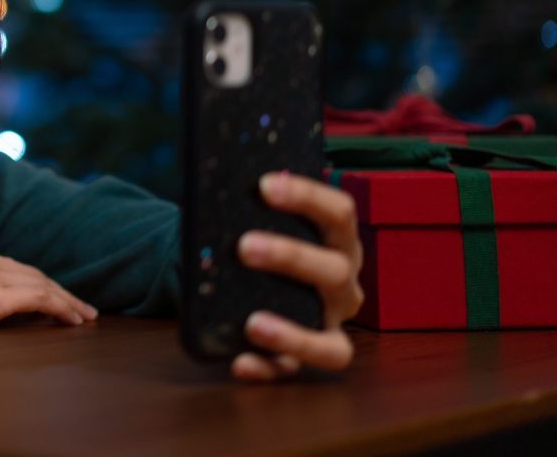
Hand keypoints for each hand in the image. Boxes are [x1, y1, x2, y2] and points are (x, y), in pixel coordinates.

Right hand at [0, 239, 98, 331]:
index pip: (8, 265)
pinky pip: (42, 300)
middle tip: (77, 305)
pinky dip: (62, 308)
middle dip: (55, 288)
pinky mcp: (0, 295)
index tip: (44, 292)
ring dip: (66, 300)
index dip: (30, 279)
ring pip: (42, 284)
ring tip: (84, 315)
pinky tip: (75, 321)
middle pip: (30, 272)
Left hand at [231, 170, 364, 381]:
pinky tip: (239, 362)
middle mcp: (344, 286)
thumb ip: (248, 206)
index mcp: (338, 241)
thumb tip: (212, 184)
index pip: (339, 213)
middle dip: (291, 257)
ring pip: (331, 344)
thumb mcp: (260, 218)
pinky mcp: (302, 358)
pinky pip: (291, 372)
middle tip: (243, 246)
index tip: (263, 185)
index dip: (306, 196)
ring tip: (253, 324)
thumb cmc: (259, 236)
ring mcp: (329, 326)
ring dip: (293, 334)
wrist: (246, 277)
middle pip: (336, 270)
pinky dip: (265, 368)